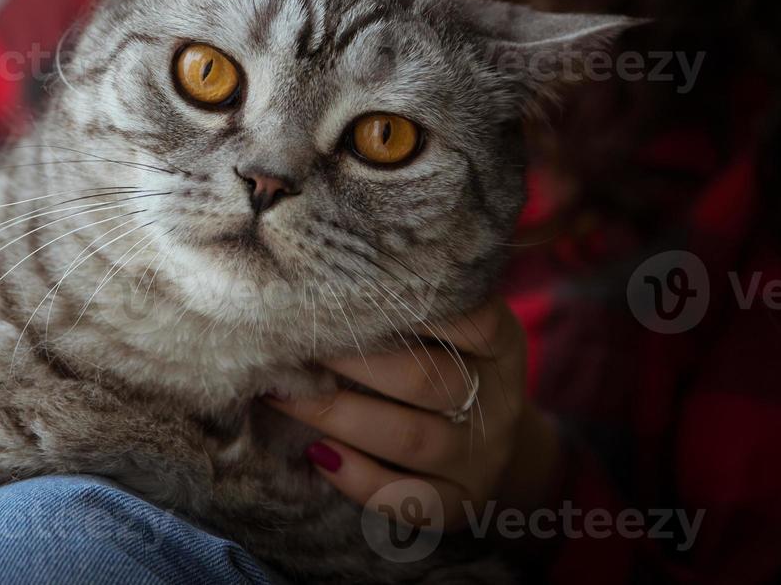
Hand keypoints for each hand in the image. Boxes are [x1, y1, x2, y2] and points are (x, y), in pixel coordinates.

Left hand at [265, 298, 560, 535]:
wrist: (485, 438)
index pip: (469, 319)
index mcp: (499, 345)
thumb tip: (319, 276)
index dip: (410, 306)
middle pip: (425, 379)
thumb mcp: (448, 327)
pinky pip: (407, 499)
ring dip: (337, 416)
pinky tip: (317, 455)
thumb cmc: (442, 363)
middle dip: (351, 361)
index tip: (343, 290)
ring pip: (409, 438)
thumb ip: (407, 304)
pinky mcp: (458, 503)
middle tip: (292, 342)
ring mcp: (481, 457)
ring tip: (281, 395)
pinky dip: (357, 478)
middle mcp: (497, 401)